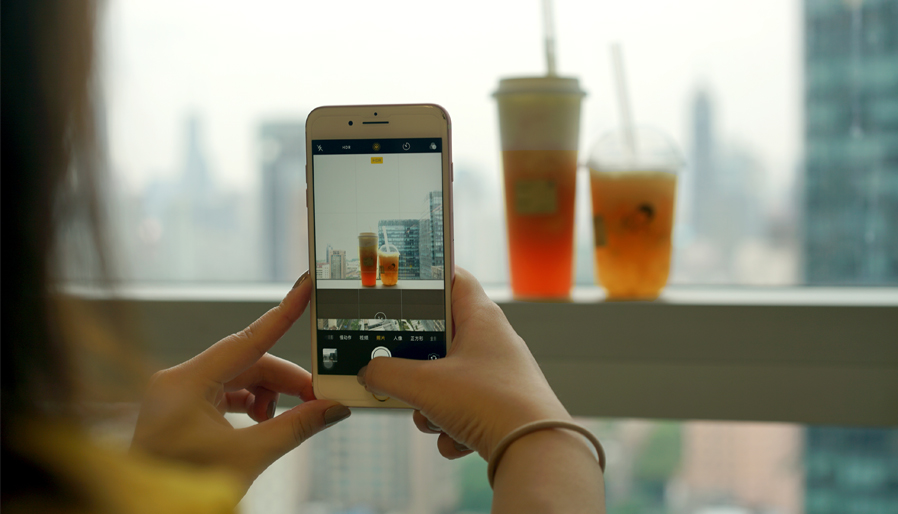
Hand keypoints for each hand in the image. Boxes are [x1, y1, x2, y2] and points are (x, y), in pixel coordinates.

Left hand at [131, 272, 349, 495]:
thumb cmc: (183, 486)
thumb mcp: (247, 457)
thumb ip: (295, 427)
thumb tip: (332, 409)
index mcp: (186, 383)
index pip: (248, 339)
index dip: (283, 313)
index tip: (304, 287)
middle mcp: (178, 381)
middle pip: (247, 363)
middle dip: (284, 380)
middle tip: (318, 397)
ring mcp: (178, 394)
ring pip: (239, 378)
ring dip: (269, 395)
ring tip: (288, 419)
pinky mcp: (182, 409)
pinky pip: (225, 393)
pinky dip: (251, 404)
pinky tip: (264, 423)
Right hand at [358, 267, 571, 460]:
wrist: (533, 450)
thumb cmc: (487, 402)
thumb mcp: (423, 385)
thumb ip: (387, 374)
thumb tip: (369, 372)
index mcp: (481, 318)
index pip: (453, 279)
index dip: (426, 279)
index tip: (399, 288)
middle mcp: (492, 342)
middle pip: (440, 340)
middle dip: (415, 366)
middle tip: (399, 375)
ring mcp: (498, 375)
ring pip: (447, 381)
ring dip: (431, 406)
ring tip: (433, 419)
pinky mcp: (501, 407)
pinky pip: (463, 411)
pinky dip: (452, 428)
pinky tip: (456, 440)